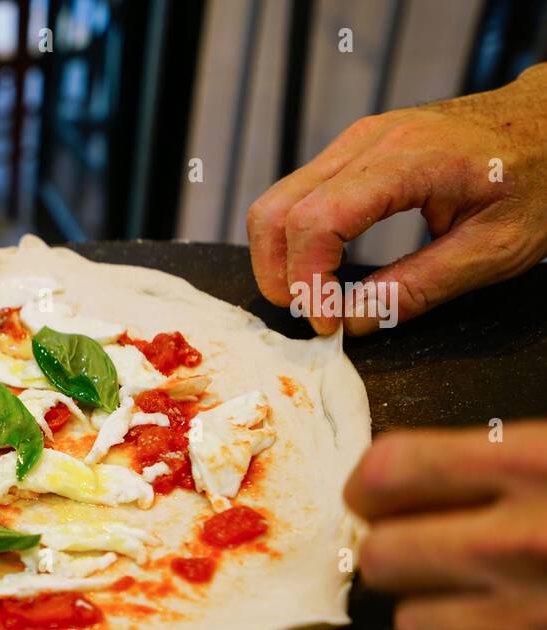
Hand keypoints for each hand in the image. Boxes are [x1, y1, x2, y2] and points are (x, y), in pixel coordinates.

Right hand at [247, 62, 546, 333]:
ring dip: (279, 259)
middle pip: (276, 211)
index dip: (309, 281)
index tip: (329, 322)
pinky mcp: (350, 152)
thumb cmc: (535, 180)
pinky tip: (322, 268)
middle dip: (279, 274)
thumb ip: (420, 287)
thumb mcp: (494, 249)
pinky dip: (293, 240)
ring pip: (274, 203)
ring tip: (313, 296)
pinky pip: (295, 196)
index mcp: (406, 159)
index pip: (316, 221)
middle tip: (311, 315)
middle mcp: (366, 141)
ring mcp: (353, 142)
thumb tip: (353, 321)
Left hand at [345, 422, 546, 629]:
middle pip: (380, 557)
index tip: (384, 502)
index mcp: (540, 466)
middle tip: (448, 563)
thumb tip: (395, 480)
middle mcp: (527, 545)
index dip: (375, 490)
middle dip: (404, 561)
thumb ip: (506, 467)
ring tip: (509, 614)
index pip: (388, 471)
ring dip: (450, 626)